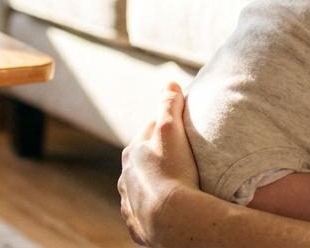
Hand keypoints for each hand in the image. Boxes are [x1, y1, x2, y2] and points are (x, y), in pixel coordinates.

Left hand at [118, 82, 199, 245]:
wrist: (172, 219)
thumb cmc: (173, 171)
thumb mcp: (171, 129)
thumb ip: (170, 104)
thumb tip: (169, 83)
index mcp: (132, 153)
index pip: (151, 132)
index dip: (167, 129)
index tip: (182, 132)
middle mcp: (126, 178)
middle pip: (144, 162)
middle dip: (159, 158)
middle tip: (183, 160)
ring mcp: (131, 203)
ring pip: (143, 189)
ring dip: (155, 186)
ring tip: (178, 187)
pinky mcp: (138, 226)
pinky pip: (146, 215)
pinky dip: (155, 211)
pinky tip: (168, 212)